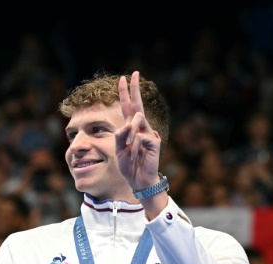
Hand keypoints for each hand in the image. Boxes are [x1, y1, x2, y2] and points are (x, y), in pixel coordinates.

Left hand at [115, 71, 161, 190]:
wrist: (139, 180)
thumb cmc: (129, 165)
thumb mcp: (118, 149)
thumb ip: (120, 136)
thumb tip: (126, 125)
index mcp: (131, 128)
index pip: (127, 107)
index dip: (125, 93)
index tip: (123, 78)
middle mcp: (141, 128)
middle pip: (137, 105)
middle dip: (134, 89)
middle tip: (134, 73)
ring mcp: (149, 133)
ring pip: (136, 121)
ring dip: (128, 135)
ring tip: (129, 151)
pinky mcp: (154, 142)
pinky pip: (140, 137)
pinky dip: (133, 147)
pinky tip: (135, 156)